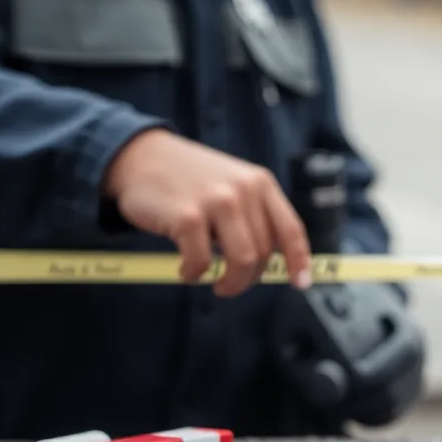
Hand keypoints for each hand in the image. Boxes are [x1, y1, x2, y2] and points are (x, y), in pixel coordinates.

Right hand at [103, 129, 312, 295]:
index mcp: (260, 183)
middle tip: (230, 284)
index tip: (301, 283)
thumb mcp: (231, 184)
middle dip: (249, 278)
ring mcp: (217, 202)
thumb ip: (252, 214)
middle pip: (263, 253)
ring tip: (215, 284)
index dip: (299, 260)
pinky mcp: (187, 217)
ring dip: (231, 283)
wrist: (141, 156)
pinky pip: (202, 262)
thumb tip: (266, 262)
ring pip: (242, 261)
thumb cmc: (189, 179)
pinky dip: (194, 274)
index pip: (291, 228)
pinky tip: (186, 270)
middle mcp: (243, 190)